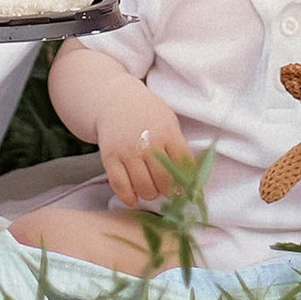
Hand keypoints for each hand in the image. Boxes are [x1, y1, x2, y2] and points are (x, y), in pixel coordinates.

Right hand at [92, 77, 196, 209]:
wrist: (116, 100)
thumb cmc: (147, 114)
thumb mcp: (169, 123)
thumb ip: (178, 148)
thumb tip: (190, 180)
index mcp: (168, 132)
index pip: (184, 165)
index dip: (187, 182)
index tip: (185, 190)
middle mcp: (149, 143)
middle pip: (164, 180)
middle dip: (168, 191)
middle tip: (166, 191)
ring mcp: (128, 151)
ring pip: (144, 187)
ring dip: (150, 194)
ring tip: (151, 190)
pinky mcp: (110, 158)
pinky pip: (120, 186)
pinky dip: (128, 198)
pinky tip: (134, 199)